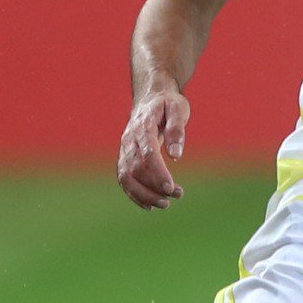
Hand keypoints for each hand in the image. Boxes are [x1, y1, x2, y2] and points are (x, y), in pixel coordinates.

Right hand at [117, 88, 189, 208]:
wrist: (150, 97)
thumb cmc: (167, 103)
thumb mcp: (178, 108)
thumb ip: (176, 129)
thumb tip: (176, 155)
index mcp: (142, 126)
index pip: (147, 154)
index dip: (158, 173)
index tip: (172, 188)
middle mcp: (128, 139)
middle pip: (136, 169)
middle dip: (155, 186)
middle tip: (177, 195)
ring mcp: (124, 149)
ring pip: (127, 177)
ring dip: (144, 194)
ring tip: (165, 204)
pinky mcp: (124, 157)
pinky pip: (124, 179)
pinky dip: (134, 194)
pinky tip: (150, 205)